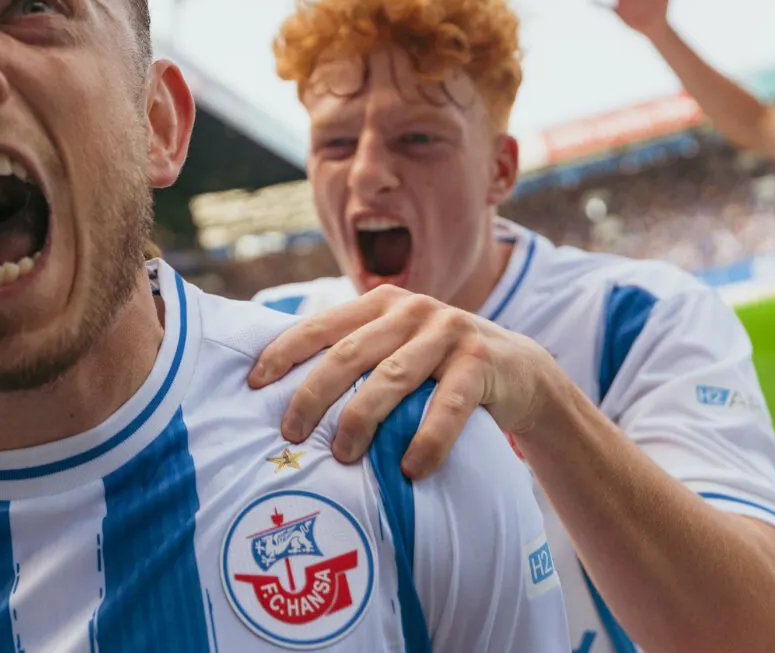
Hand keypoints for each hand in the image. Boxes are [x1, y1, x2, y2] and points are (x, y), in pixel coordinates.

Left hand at [248, 284, 561, 476]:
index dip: (284, 352)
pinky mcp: (481, 363)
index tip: (254, 384)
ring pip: (391, 378)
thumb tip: (283, 390)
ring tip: (342, 456)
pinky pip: (448, 406)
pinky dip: (427, 440)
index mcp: (381, 304)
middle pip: (349, 354)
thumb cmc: (438, 367)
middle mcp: (412, 310)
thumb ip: (356, 353)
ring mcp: (449, 332)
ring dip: (361, 419)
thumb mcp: (397, 347)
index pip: (322, 326)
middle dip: (313, 394)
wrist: (520, 371)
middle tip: (290, 433)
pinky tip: (411, 470)